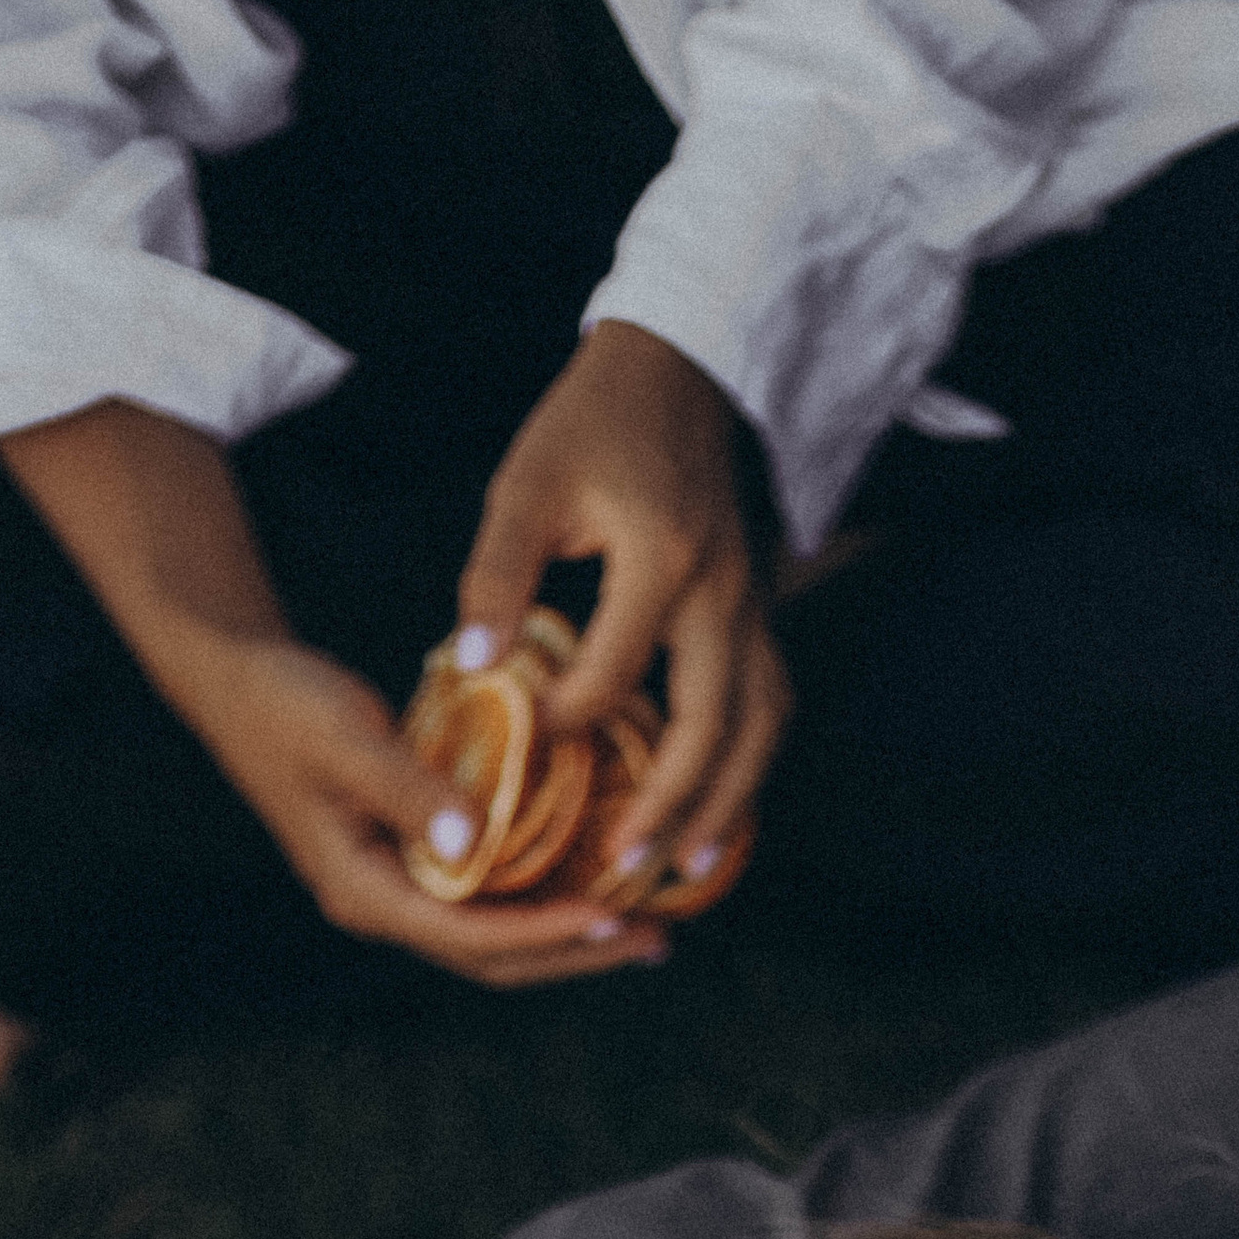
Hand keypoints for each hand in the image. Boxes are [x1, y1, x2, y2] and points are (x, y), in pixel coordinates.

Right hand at [0, 398, 664, 984]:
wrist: (237, 680)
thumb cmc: (285, 700)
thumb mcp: (343, 736)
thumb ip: (408, 788)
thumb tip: (473, 843)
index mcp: (363, 891)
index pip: (470, 936)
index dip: (545, 933)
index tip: (612, 915)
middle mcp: (383, 906)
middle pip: (494, 958)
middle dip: (577, 952)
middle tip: (659, 935)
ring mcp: (398, 888)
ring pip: (495, 936)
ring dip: (569, 935)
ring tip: (645, 920)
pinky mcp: (413, 860)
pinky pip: (490, 897)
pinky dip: (543, 895)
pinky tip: (594, 877)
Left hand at [454, 322, 792, 890]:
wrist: (681, 368)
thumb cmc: (593, 424)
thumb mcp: (527, 484)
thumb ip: (496, 578)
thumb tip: (471, 670)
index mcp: (660, 558)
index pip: (615, 674)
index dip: (567, 721)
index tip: (527, 745)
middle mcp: (721, 594)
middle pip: (711, 727)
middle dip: (672, 808)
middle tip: (625, 869)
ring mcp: (753, 607)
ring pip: (760, 730)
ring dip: (729, 806)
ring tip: (690, 871)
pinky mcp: (760, 614)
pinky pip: (768, 710)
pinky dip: (747, 769)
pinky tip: (717, 813)